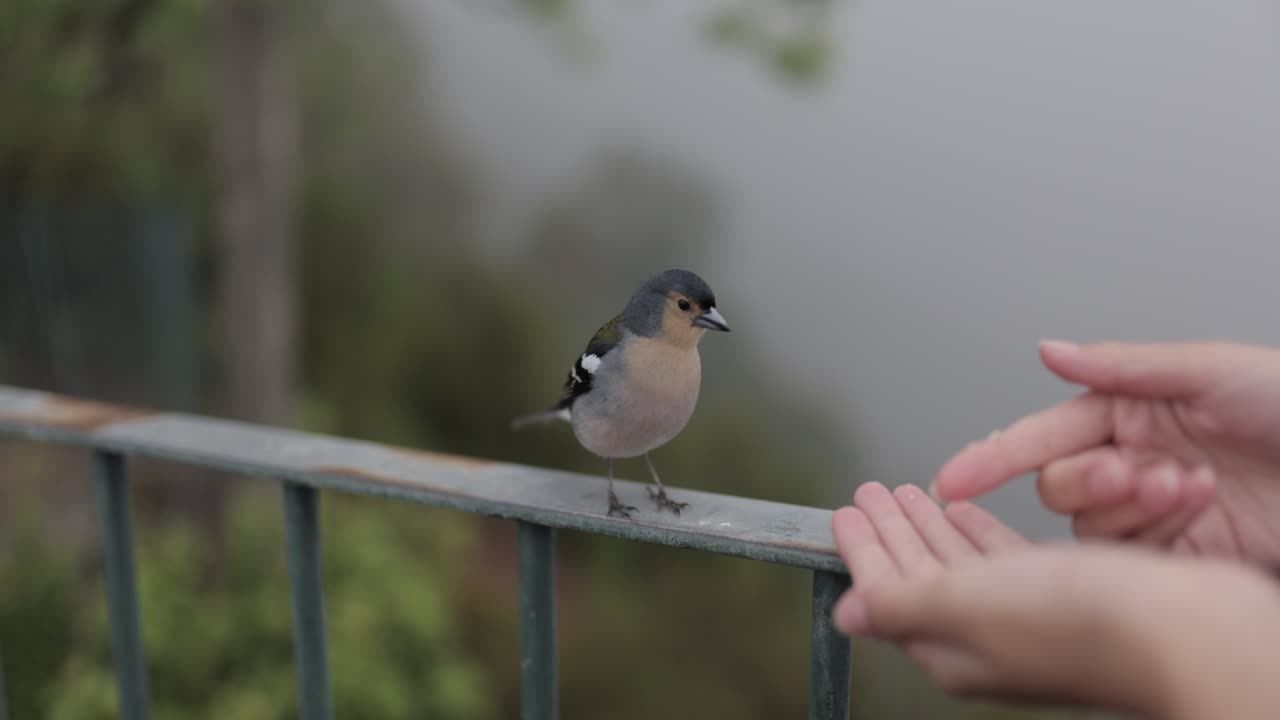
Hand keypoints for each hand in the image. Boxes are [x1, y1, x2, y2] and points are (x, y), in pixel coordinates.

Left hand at [832, 482, 1279, 718]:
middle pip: (920, 574)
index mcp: (952, 648)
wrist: (1189, 635)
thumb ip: (902, 606)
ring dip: (930, 525)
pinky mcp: (1069, 597)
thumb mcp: (969, 605)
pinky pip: (1004, 560)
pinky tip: (964, 511)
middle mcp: (987, 638)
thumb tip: (846, 616)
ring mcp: (1029, 619)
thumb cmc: (1080, 622)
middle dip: (892, 530)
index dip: (863, 549)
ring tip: (905, 492)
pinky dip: (978, 532)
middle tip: (868, 490)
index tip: (843, 510)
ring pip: (960, 564)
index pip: (887, 592)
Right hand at [934, 340, 1279, 569]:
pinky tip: (1198, 507)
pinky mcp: (1183, 556)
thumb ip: (1121, 365)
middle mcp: (1132, 462)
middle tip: (1131, 472)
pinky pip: (1136, 560)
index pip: (1043, 437)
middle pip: (1061, 487)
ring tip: (1188, 485)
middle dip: (1089, 481)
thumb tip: (1049, 350)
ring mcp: (1156, 513)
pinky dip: (1158, 535)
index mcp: (1128, 413)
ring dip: (1132, 506)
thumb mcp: (1209, 369)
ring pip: (1093, 528)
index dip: (994, 458)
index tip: (952, 481)